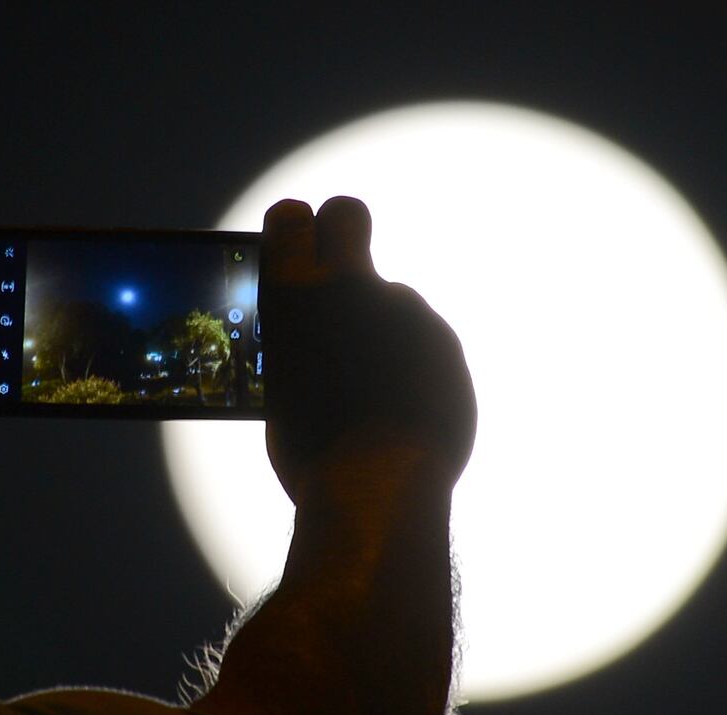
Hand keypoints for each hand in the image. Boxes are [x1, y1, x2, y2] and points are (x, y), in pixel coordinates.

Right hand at [259, 197, 476, 501]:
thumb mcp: (281, 392)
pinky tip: (404, 410)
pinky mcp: (445, 342)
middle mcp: (352, 288)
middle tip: (336, 274)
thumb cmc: (313, 453)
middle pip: (347, 214)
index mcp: (295, 298)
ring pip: (390, 301)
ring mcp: (405, 311)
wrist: (378, 488)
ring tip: (371, 394)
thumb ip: (299, 348)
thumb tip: (311, 343)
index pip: (290, 218)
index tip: (295, 254)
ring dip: (381, 331)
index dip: (293, 232)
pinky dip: (412, 369)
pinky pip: (421, 343)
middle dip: (340, 233)